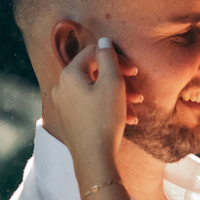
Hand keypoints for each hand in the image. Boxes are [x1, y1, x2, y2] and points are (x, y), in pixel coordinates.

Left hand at [51, 38, 141, 176]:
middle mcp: (62, 87)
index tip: (134, 72)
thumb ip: (108, 57)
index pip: (94, 53)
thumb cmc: (104, 119)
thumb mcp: (112, 83)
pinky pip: (91, 105)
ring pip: (95, 91)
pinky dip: (109, 108)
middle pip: (95, 73)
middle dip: (119, 81)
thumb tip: (104, 41)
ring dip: (118, 97)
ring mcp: (64, 104)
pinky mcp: (70, 119)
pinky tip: (127, 119)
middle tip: (137, 92)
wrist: (94, 158)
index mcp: (69, 74)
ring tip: (135, 108)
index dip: (116, 59)